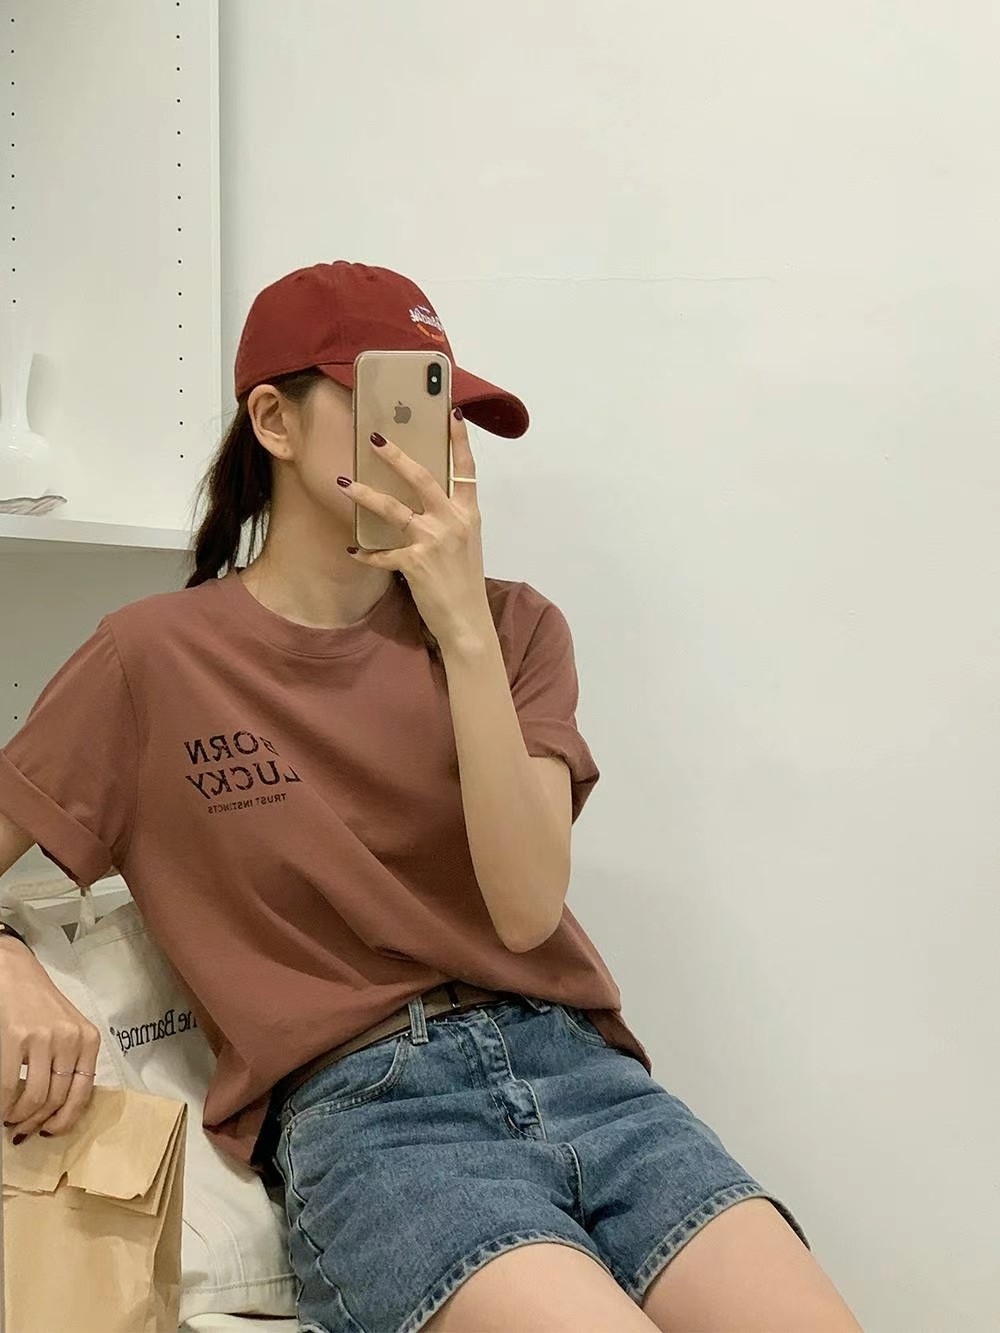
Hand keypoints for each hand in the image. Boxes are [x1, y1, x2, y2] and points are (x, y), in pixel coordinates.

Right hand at [1, 948, 100, 1142]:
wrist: (14, 971)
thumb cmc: (39, 1005)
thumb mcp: (66, 1030)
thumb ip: (68, 1062)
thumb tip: (57, 1111)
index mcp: (89, 1039)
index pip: (83, 1093)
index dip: (65, 1120)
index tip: (50, 1132)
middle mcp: (71, 1039)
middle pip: (57, 1100)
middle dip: (37, 1123)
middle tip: (22, 1131)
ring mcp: (45, 1037)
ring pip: (35, 1098)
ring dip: (19, 1118)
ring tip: (10, 1119)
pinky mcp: (17, 1037)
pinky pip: (9, 1086)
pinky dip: (3, 1105)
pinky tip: (1, 1108)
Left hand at [340, 408, 491, 647]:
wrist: (467, 621)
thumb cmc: (464, 582)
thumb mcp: (466, 544)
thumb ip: (449, 519)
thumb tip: (425, 500)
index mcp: (468, 514)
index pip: (466, 470)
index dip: (459, 441)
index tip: (451, 414)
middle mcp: (452, 522)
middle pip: (422, 478)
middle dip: (396, 456)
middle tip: (376, 438)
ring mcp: (433, 542)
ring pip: (393, 509)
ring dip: (366, 494)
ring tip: (344, 484)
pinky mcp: (414, 563)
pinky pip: (382, 553)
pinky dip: (365, 553)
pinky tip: (351, 551)